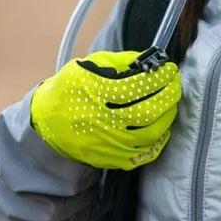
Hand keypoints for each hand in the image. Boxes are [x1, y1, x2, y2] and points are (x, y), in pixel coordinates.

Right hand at [31, 50, 183, 168]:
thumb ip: (118, 61)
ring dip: (168, 115)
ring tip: (170, 102)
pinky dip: (159, 139)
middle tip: (175, 83)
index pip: (137, 85)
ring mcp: (107, 143)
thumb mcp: (86, 66)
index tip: (169, 68)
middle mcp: (101, 120)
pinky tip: (162, 125)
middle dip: (169, 95)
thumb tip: (150, 61)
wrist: (45, 124)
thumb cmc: (69, 90)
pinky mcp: (111, 159)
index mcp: (93, 92)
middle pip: (148, 111)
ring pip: (150, 133)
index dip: (159, 76)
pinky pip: (144, 153)